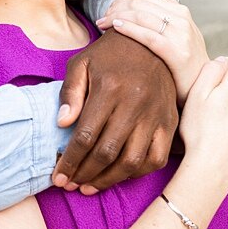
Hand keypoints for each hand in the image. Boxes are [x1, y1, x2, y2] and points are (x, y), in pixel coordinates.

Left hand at [54, 29, 179, 194]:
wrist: (150, 42)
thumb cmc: (109, 55)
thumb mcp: (81, 63)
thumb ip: (69, 93)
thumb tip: (62, 124)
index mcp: (110, 89)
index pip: (85, 135)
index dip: (70, 161)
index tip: (58, 176)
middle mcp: (135, 104)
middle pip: (107, 152)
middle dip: (84, 174)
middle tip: (69, 185)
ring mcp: (155, 115)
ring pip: (132, 161)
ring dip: (108, 180)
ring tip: (89, 186)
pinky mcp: (169, 122)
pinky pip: (156, 158)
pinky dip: (137, 172)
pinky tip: (119, 175)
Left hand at [95, 0, 207, 101]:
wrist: (202, 86)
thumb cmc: (182, 64)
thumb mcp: (176, 36)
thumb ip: (159, 22)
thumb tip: (130, 13)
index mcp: (180, 11)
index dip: (121, 1)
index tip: (107, 13)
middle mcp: (182, 18)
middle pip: (139, 3)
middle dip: (116, 8)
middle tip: (101, 19)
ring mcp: (181, 34)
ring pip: (141, 15)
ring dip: (116, 16)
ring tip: (102, 24)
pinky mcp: (177, 52)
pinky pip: (147, 35)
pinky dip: (129, 28)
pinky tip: (115, 28)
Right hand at [175, 57, 227, 189]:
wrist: (212, 164)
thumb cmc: (199, 130)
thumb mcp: (196, 93)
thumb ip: (211, 70)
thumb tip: (222, 60)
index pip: (227, 63)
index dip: (213, 71)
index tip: (201, 86)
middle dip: (225, 85)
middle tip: (206, 102)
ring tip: (216, 116)